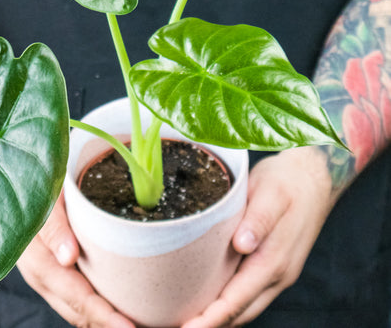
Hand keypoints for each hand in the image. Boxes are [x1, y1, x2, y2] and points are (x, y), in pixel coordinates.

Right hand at [16, 193, 135, 327]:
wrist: (23, 184)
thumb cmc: (38, 186)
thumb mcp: (44, 198)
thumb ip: (53, 226)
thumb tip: (68, 257)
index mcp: (39, 261)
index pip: (76, 297)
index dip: (103, 315)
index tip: (128, 327)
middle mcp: (43, 276)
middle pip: (79, 312)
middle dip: (109, 324)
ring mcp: (50, 277)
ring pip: (79, 309)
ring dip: (104, 320)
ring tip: (138, 323)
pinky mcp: (58, 272)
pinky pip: (78, 297)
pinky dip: (99, 308)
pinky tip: (119, 309)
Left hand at [182, 146, 336, 327]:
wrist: (314, 177)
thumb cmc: (288, 182)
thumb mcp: (271, 193)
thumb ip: (259, 220)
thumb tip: (243, 245)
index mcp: (274, 260)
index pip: (237, 300)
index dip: (211, 318)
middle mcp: (278, 274)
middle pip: (240, 312)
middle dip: (210, 324)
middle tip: (175, 325)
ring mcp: (279, 272)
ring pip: (246, 306)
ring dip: (220, 317)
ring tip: (188, 318)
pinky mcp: (275, 265)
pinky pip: (250, 293)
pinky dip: (230, 303)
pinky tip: (211, 296)